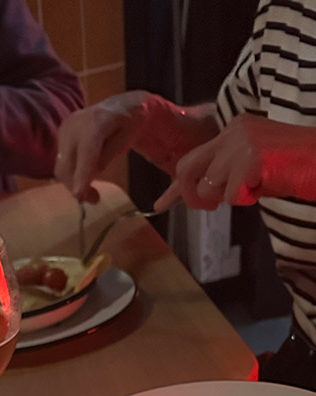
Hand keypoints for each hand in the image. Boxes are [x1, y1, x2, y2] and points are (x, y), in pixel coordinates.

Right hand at [55, 94, 146, 199]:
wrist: (120, 106)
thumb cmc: (128, 123)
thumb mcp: (127, 139)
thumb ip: (108, 156)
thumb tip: (91, 175)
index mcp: (96, 122)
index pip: (86, 152)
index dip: (81, 174)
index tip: (78, 194)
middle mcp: (75, 125)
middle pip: (67, 164)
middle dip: (76, 185)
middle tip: (95, 200)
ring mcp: (64, 130)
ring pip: (61, 167)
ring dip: (73, 183)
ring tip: (91, 193)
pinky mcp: (60, 136)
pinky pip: (62, 163)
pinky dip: (71, 174)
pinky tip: (84, 177)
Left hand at [155, 113, 315, 210]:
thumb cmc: (292, 168)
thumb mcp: (250, 169)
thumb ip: (224, 176)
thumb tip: (202, 195)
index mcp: (233, 130)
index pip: (194, 158)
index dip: (177, 186)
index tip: (160, 203)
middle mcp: (233, 131)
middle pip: (187, 169)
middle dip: (191, 196)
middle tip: (210, 207)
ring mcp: (241, 143)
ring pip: (210, 187)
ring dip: (230, 197)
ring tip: (256, 185)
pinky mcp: (251, 158)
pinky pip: (232, 196)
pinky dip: (247, 200)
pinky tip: (266, 185)